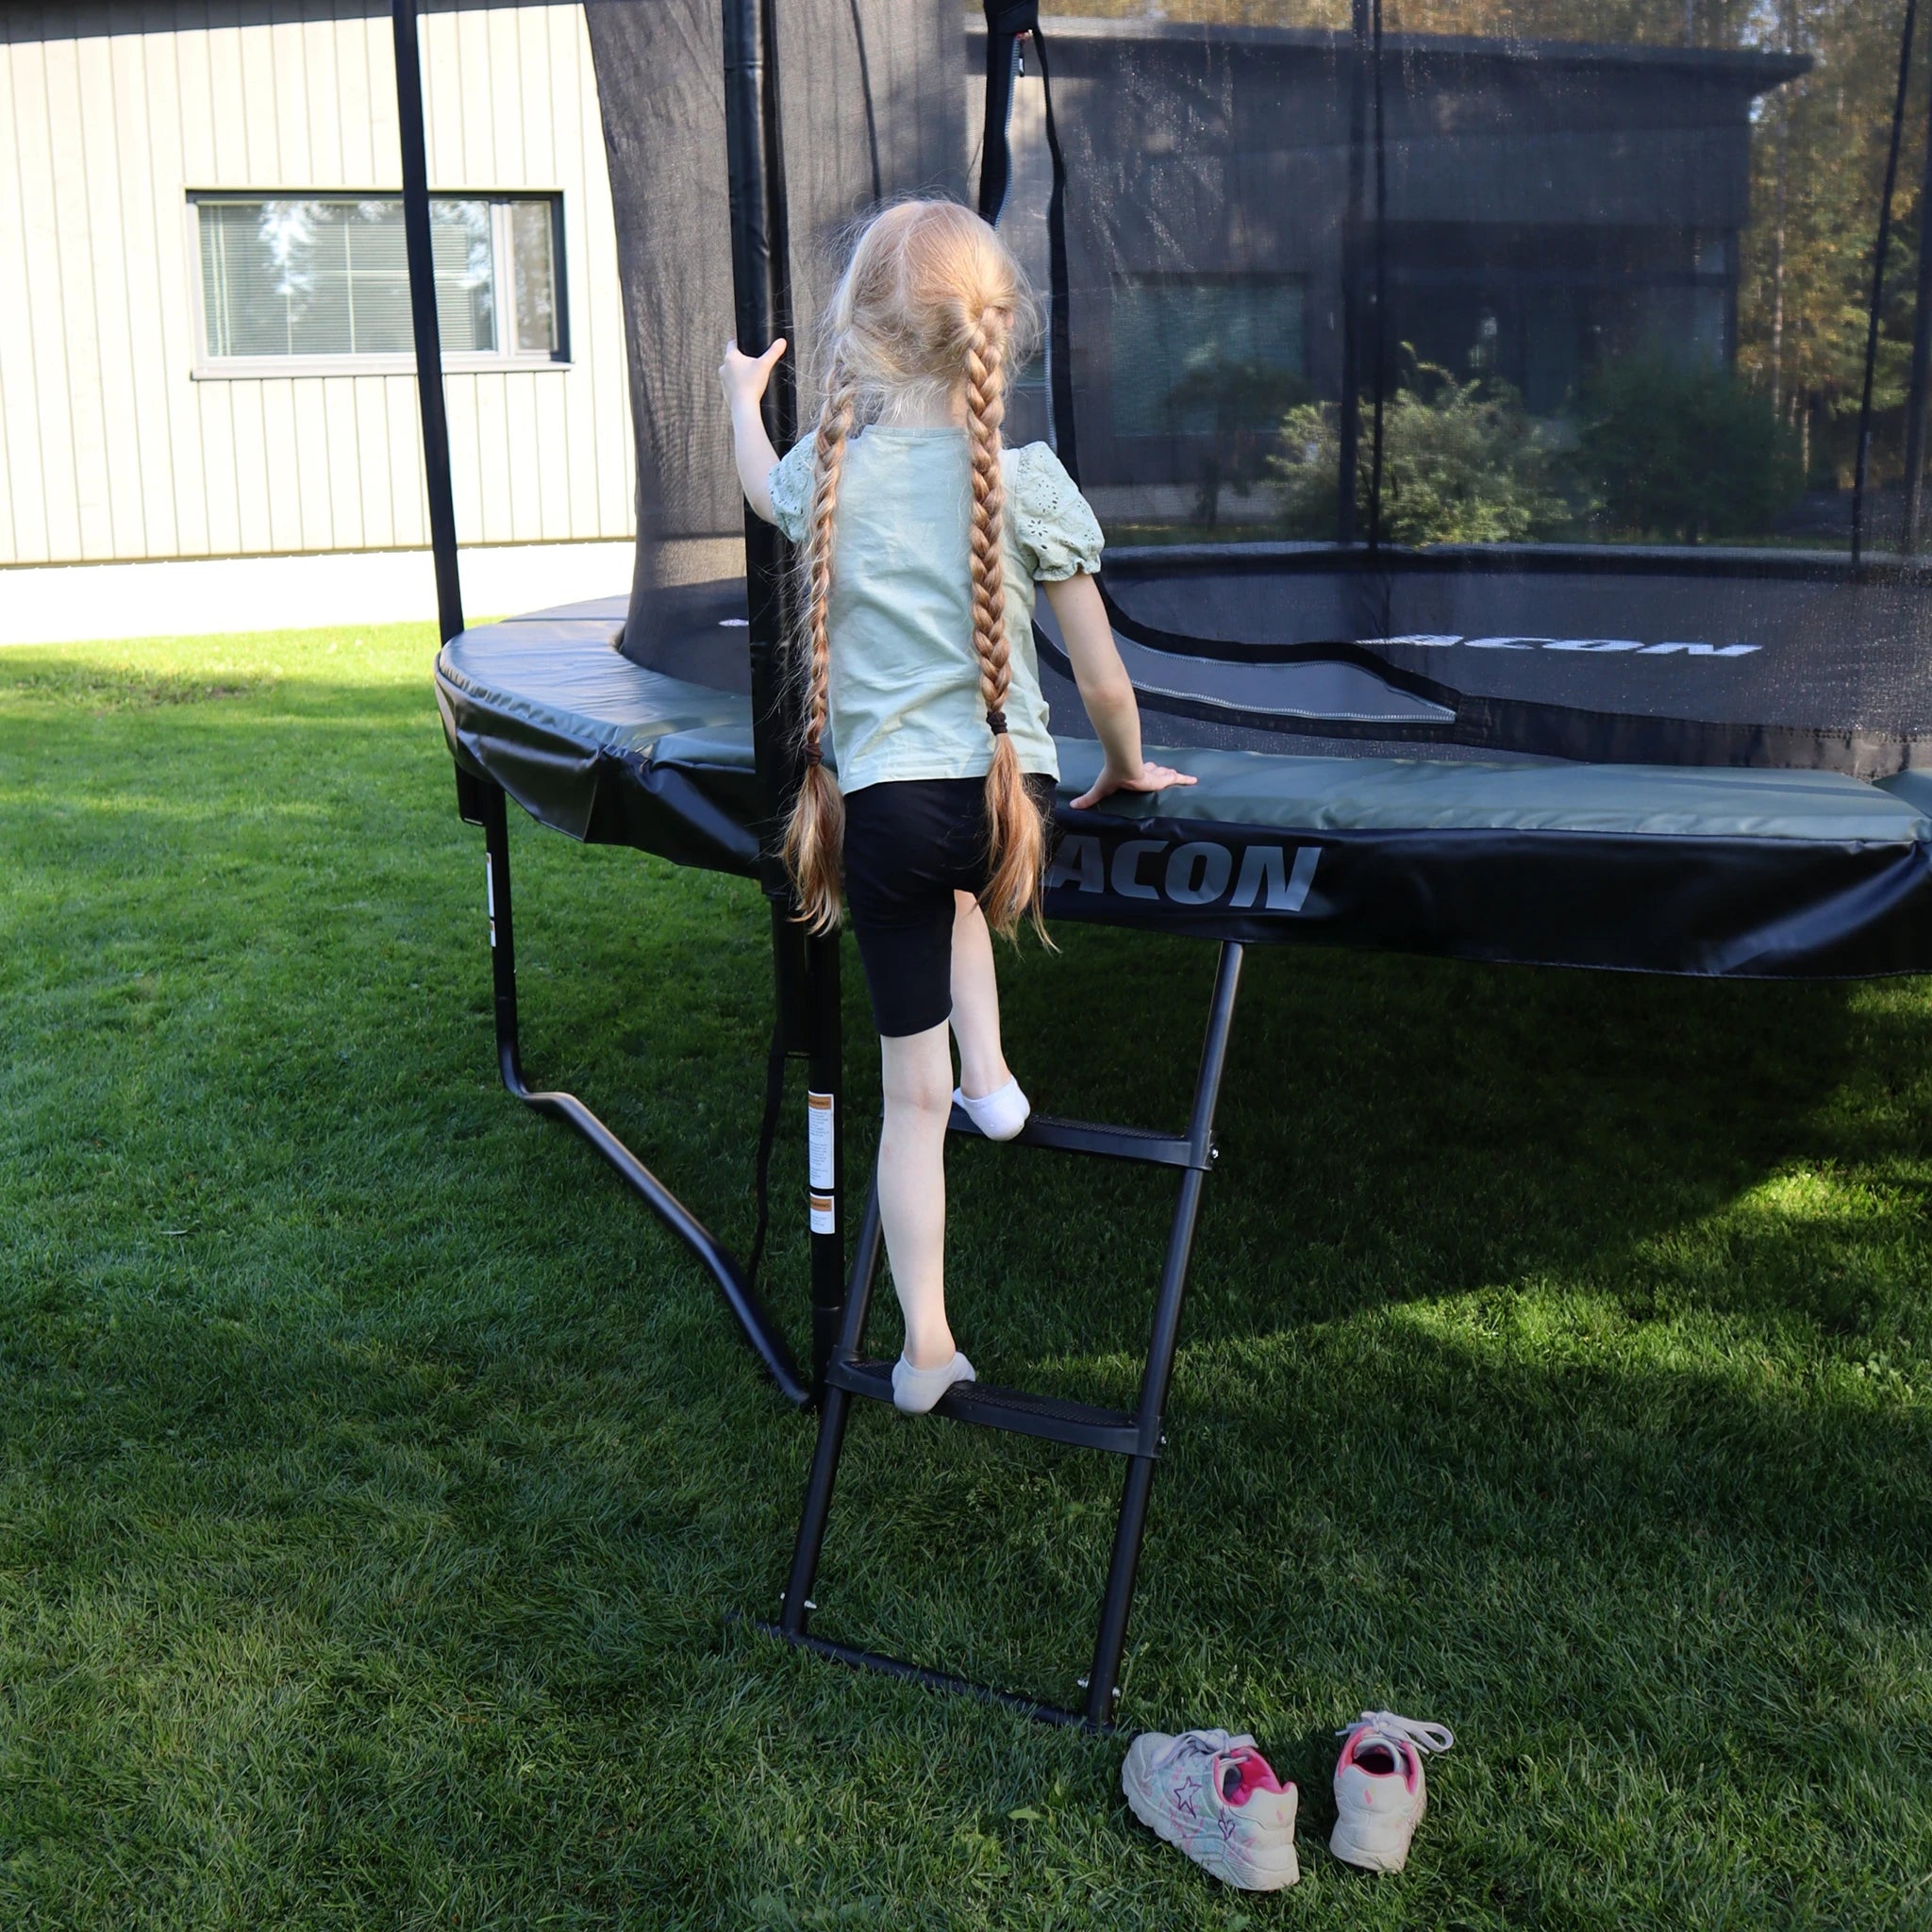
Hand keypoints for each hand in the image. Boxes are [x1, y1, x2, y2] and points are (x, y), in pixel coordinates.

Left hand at [720, 336, 786, 412]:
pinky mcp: (725, 391)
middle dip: (741, 360)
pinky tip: (747, 388)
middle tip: (753, 363)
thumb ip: (774, 352)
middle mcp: (723, 367)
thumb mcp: (765, 365)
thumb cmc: (753, 384)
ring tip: (751, 376)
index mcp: (730, 357)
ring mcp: (723, 380)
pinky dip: (738, 385)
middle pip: (732, 358)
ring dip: (738, 372)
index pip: (732, 343)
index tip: (747, 346)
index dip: (740, 343)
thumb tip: (782, 341)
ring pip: (731, 372)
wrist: (744, 406)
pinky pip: (731, 384)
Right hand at [1070, 760, 1196, 809]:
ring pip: (1166, 775)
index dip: (1145, 773)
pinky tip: (1195, 781)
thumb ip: (1089, 799)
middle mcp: (1146, 772)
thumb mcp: (1101, 790)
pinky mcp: (1162, 778)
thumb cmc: (1113, 775)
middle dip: (1160, 773)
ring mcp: (1155, 775)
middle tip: (1166, 773)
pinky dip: (1186, 780)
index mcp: (1134, 775)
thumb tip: (1073, 806)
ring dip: (1172, 776)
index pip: (1141, 773)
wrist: (1123, 766)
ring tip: (1180, 777)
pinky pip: (1177, 779)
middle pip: (1156, 772)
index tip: (1149, 772)